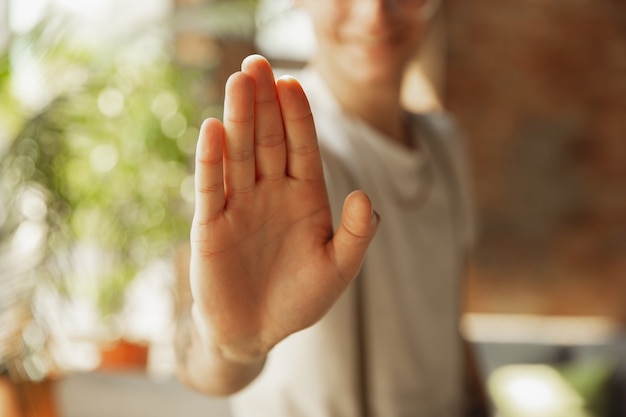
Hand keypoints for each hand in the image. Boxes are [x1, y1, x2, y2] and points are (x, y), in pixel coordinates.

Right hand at [190, 55, 378, 364]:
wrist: (256, 332)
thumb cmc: (300, 299)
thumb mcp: (338, 270)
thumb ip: (356, 235)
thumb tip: (366, 198)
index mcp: (306, 197)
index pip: (302, 147)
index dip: (299, 115)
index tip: (293, 82)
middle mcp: (271, 193)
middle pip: (268, 139)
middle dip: (265, 103)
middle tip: (258, 63)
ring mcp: (240, 206)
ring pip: (239, 154)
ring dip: (239, 119)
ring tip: (238, 81)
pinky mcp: (211, 225)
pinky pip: (212, 187)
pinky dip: (212, 160)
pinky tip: (213, 130)